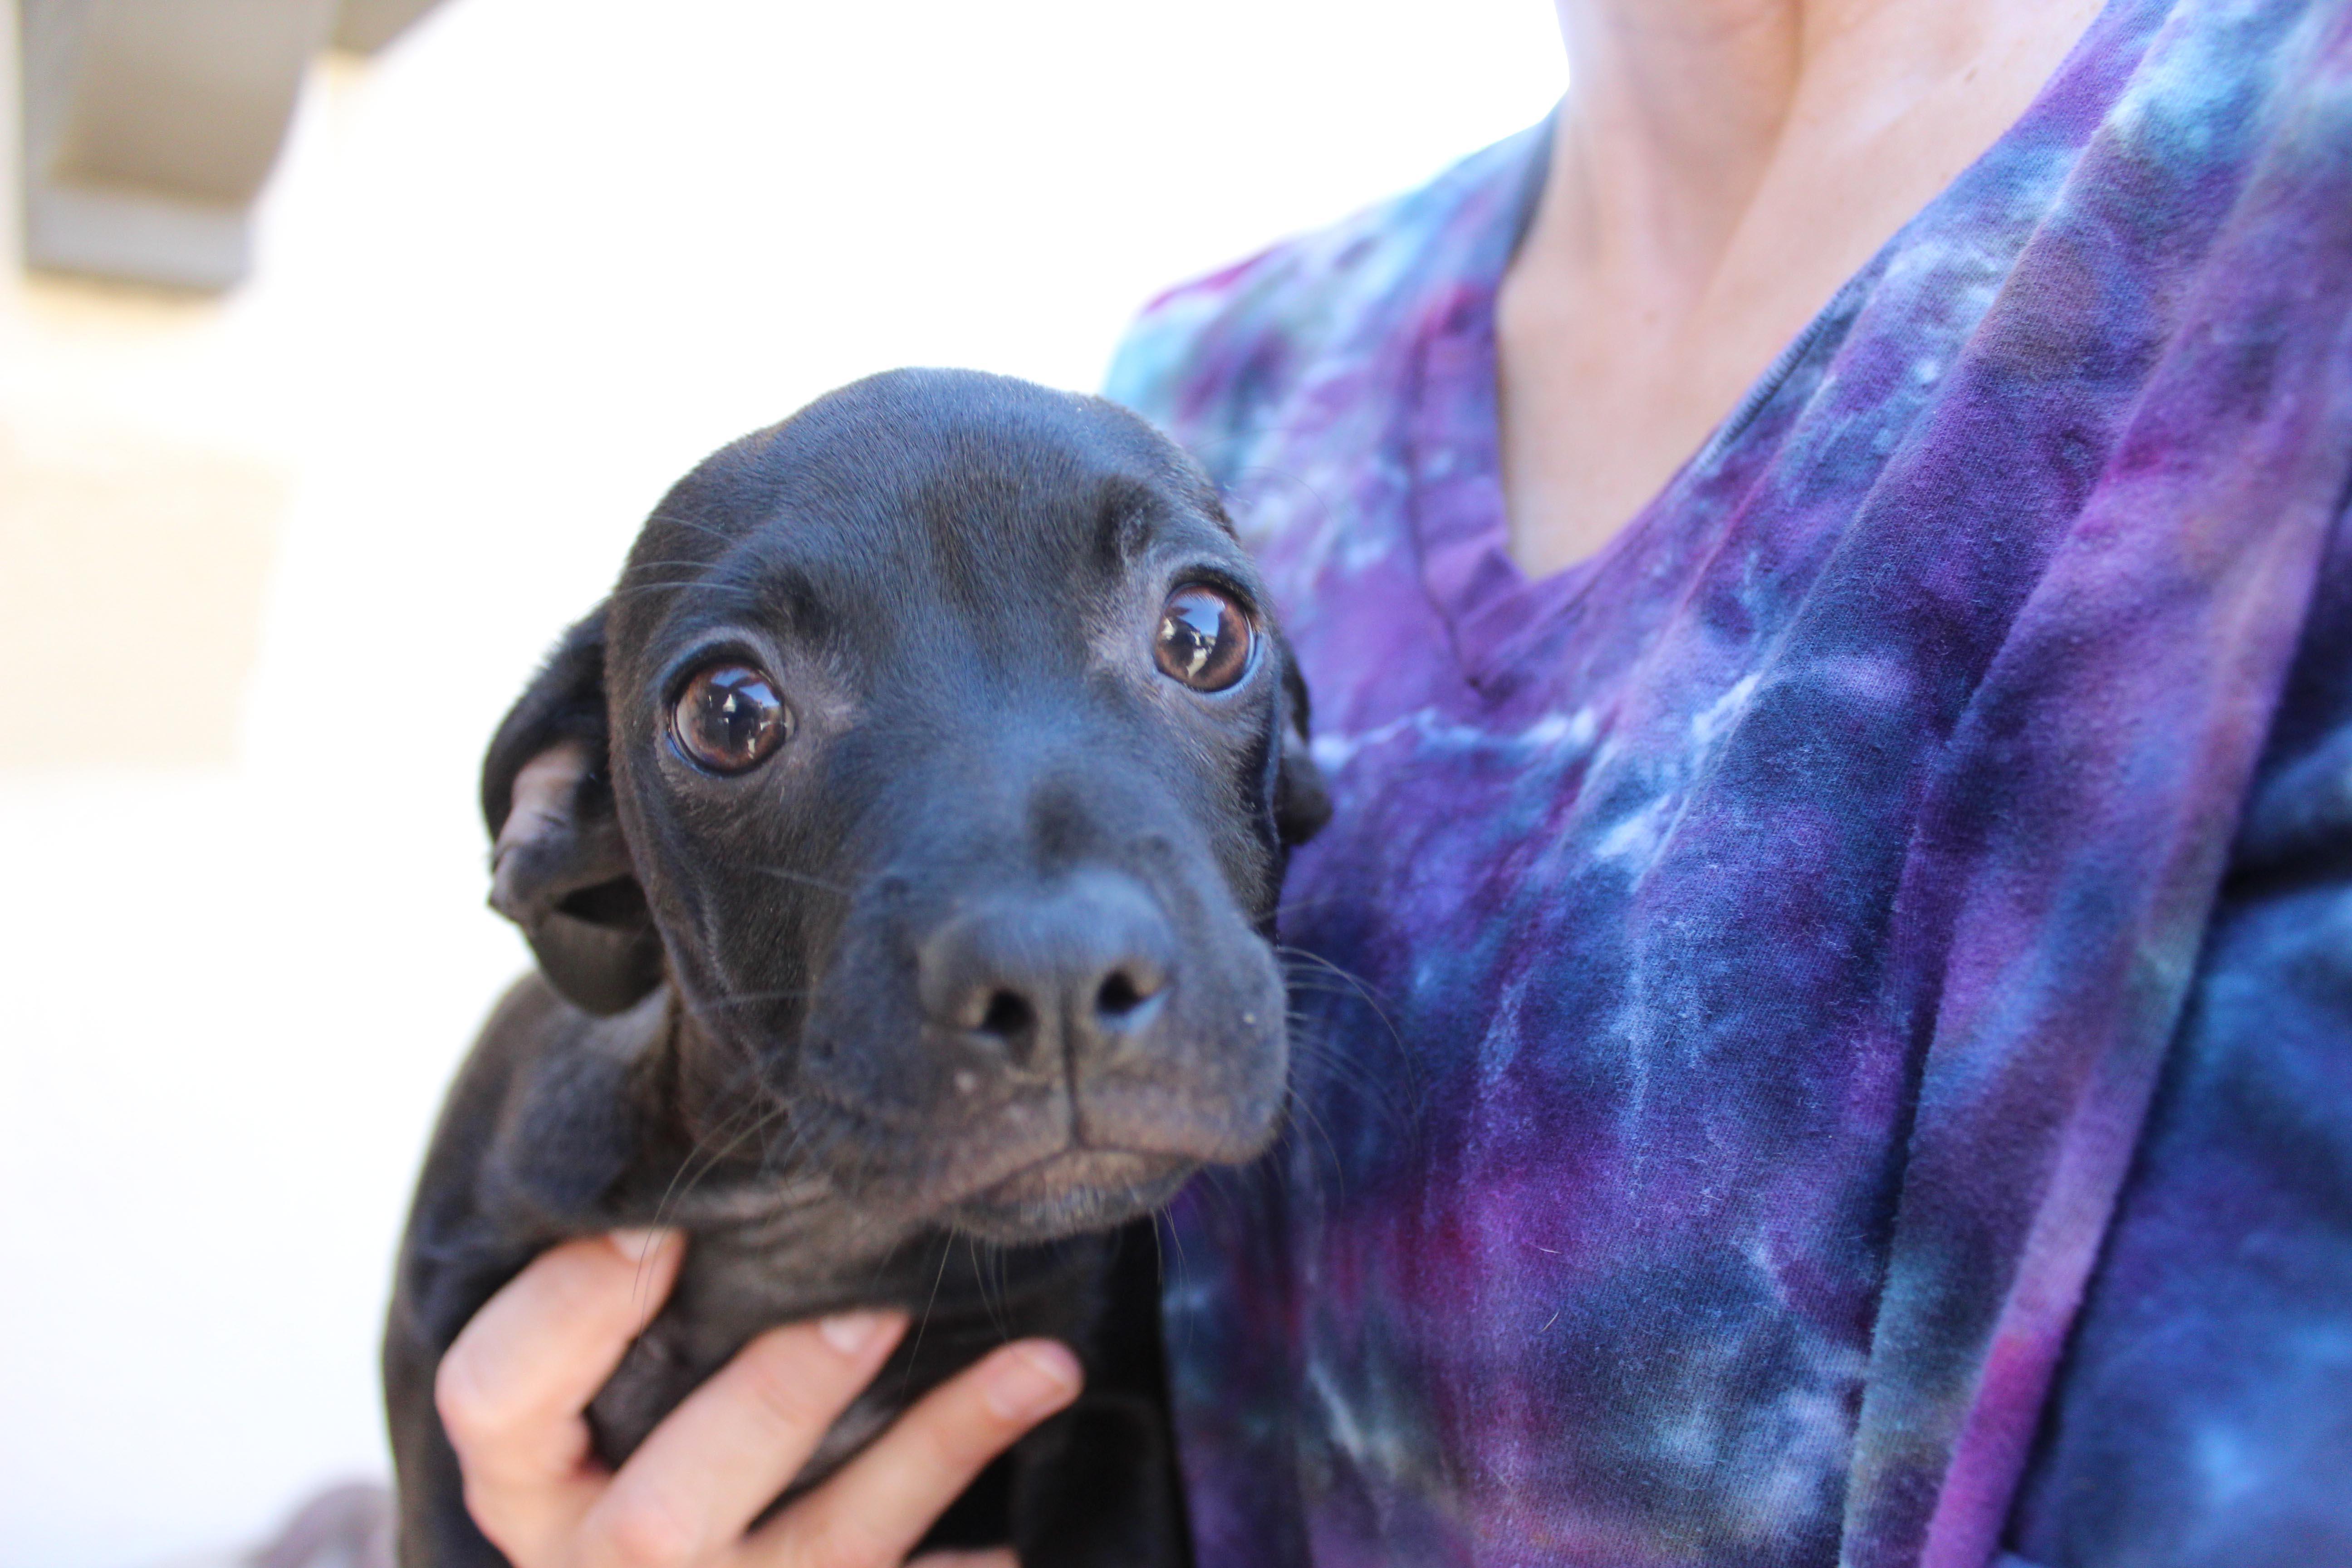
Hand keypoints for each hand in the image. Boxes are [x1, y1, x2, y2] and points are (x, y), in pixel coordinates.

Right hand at [433, 1229, 1081, 1567]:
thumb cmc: (637, 1411)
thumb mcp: (592, 1365)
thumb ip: (624, 1271)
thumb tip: (697, 1121)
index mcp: (526, 1478)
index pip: (493, 1400)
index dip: (569, 1311)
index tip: (662, 1220)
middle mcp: (600, 1562)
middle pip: (661, 1516)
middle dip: (775, 1402)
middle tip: (875, 1308)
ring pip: (829, 1547)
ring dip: (936, 1452)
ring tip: (1040, 1367)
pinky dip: (982, 1559)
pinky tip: (1048, 1524)